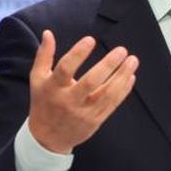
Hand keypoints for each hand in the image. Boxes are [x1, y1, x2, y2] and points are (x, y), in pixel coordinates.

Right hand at [28, 30, 137, 153]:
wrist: (47, 138)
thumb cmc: (43, 102)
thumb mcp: (37, 79)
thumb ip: (44, 55)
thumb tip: (48, 33)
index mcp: (53, 88)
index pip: (65, 68)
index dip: (78, 53)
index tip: (91, 39)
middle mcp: (69, 100)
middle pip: (90, 82)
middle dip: (108, 65)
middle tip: (122, 50)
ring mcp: (84, 112)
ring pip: (107, 94)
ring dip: (122, 76)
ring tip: (132, 61)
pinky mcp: (95, 120)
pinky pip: (112, 104)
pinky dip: (123, 90)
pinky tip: (130, 76)